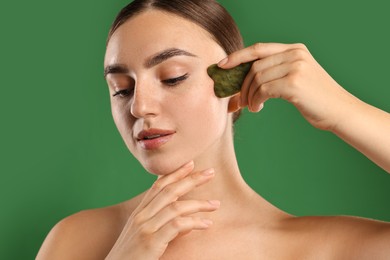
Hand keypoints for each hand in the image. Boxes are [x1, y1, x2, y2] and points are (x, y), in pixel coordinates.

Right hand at [105, 161, 219, 259]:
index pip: (158, 186)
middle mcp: (141, 217)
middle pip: (169, 191)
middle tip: (211, 172)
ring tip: (215, 204)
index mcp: (140, 213)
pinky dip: (194, 222)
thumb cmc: (132, 258)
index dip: (175, 173)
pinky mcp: (151, 242)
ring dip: (198, 203)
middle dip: (191, 179)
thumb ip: (165, 227)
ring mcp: (145, 228)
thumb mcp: (147, 238)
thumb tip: (188, 223)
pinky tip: (206, 224)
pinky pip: (176, 225)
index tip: (190, 164)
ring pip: (175, 206)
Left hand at [219, 43, 357, 130]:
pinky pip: (263, 90)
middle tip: (238, 100)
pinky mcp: (294, 83)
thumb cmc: (315, 99)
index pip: (259, 48)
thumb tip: (241, 85)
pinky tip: (258, 108)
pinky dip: (255, 100)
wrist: (340, 112)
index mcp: (295, 49)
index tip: (221, 66)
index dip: (237, 56)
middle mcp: (295, 54)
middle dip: (241, 84)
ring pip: (257, 78)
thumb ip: (274, 74)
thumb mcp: (296, 78)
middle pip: (254, 66)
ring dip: (248, 95)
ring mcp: (296, 67)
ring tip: (251, 106)